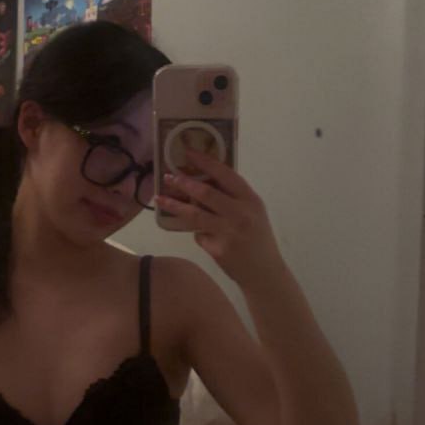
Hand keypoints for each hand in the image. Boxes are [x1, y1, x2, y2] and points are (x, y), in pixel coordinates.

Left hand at [155, 147, 284, 288]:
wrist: (265, 271)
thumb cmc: (257, 237)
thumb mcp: (253, 212)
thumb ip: (233, 197)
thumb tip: (202, 179)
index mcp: (250, 200)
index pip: (226, 174)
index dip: (205, 162)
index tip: (188, 152)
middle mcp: (241, 214)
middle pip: (206, 193)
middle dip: (184, 183)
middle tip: (168, 176)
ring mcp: (229, 232)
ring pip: (195, 214)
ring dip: (175, 205)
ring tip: (160, 198)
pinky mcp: (218, 249)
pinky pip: (199, 235)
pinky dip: (197, 232)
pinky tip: (204, 235)